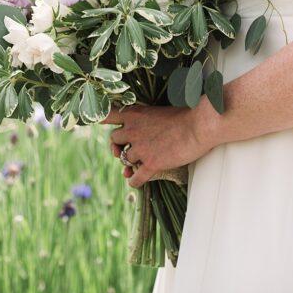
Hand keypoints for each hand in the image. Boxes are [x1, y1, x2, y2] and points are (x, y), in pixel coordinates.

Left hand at [100, 101, 216, 187]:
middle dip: (118, 146)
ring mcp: (140, 148)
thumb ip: (144, 121)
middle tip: (126, 150)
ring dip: (129, 162)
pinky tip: (135, 180)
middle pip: (114, 140)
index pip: (106, 115)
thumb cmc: (185, 115)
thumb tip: (137, 136)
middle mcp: (132, 130)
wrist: (199, 126)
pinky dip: (133, 180)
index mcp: (134, 114)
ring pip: (124, 159)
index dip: (98, 119)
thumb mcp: (158, 111)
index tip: (93, 122)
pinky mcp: (151, 164)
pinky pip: (135, 177)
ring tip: (137, 163)